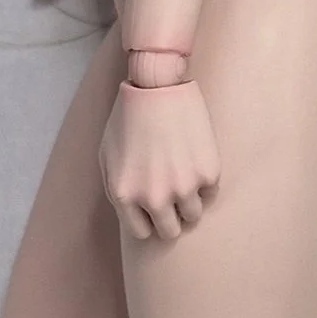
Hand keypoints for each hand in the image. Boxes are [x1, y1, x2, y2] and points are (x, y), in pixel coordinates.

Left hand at [99, 78, 220, 241]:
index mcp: (125, 195)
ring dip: (189, 201)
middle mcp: (154, 198)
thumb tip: (134, 215)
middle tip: (172, 196)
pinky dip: (204, 181)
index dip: (148, 219)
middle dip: (170, 217)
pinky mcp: (207, 173)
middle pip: (170, 231)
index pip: (143, 232)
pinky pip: (209, 193)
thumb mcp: (107, 156)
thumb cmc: (128, 118)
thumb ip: (117, 191)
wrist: (157, 84)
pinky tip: (195, 158)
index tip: (152, 206)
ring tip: (184, 176)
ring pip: (193, 216)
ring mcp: (183, 187)